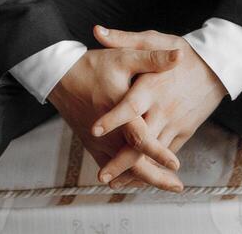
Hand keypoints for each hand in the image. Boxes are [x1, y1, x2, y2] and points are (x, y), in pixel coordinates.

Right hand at [47, 44, 184, 191]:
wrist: (60, 76)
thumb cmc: (94, 65)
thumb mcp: (124, 56)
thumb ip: (152, 59)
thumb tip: (180, 55)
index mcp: (119, 108)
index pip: (140, 138)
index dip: (158, 153)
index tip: (175, 164)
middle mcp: (108, 131)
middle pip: (133, 162)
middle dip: (156, 177)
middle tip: (177, 187)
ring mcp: (99, 140)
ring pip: (123, 168)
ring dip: (144, 178)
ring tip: (167, 184)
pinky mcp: (92, 144)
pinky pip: (112, 165)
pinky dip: (128, 174)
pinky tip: (141, 176)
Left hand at [89, 25, 228, 190]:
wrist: (218, 65)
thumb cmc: (183, 50)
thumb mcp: (154, 39)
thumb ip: (123, 39)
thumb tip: (97, 31)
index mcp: (152, 85)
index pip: (130, 106)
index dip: (113, 118)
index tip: (94, 129)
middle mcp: (163, 107)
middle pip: (141, 140)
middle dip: (121, 161)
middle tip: (101, 176)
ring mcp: (175, 122)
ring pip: (153, 153)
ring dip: (134, 170)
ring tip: (113, 183)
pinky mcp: (184, 131)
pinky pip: (166, 154)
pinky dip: (152, 167)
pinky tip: (137, 177)